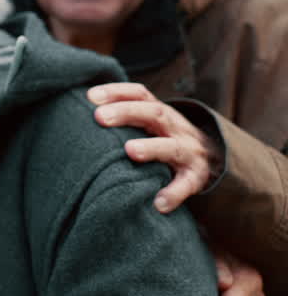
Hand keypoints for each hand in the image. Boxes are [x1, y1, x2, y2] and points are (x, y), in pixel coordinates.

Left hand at [88, 83, 221, 212]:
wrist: (213, 160)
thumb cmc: (165, 139)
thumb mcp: (149, 124)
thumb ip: (124, 117)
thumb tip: (82, 108)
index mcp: (160, 113)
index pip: (140, 94)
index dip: (117, 92)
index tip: (91, 96)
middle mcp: (176, 128)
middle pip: (154, 113)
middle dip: (126, 113)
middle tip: (100, 117)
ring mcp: (189, 151)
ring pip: (173, 147)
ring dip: (152, 147)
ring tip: (130, 151)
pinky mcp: (197, 176)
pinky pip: (187, 184)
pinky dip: (174, 193)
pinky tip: (158, 203)